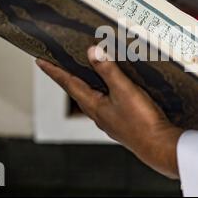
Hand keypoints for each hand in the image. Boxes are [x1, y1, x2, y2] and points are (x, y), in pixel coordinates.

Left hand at [36, 46, 183, 178]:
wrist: (158, 145)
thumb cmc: (141, 121)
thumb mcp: (123, 90)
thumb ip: (108, 70)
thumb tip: (92, 51)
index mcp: (94, 106)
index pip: (69, 84)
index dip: (54, 71)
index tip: (40, 61)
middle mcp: (98, 114)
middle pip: (77, 91)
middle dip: (67, 77)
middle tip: (58, 65)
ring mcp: (109, 120)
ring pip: (92, 98)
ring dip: (85, 84)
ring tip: (82, 73)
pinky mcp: (122, 122)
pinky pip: (106, 103)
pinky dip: (102, 91)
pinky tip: (111, 90)